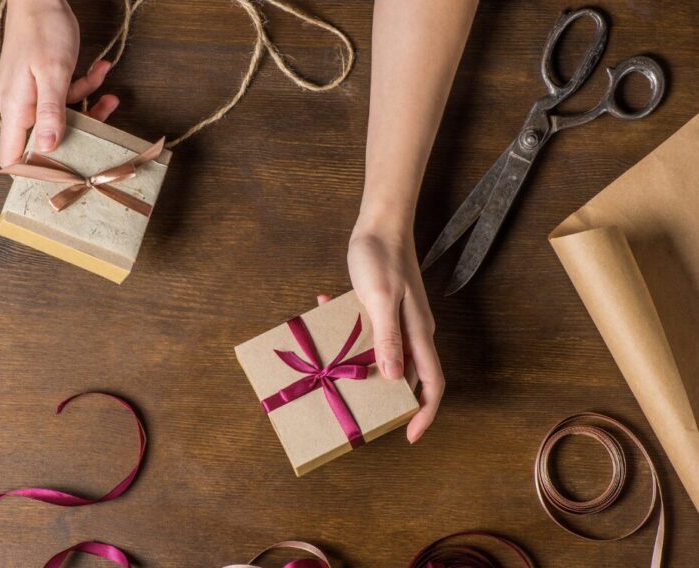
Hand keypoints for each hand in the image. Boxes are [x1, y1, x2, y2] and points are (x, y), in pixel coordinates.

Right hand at [0, 0, 119, 165]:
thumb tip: (48, 147)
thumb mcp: (53, 73)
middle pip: (47, 141)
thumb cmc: (42, 31)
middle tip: (104, 123)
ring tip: (109, 93)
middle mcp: (19, 108)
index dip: (36, 172)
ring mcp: (31, 97)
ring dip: (88, 106)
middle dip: (79, 134)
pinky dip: (84, 88)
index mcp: (16, 110)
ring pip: (62, 119)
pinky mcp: (42, 85)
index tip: (67, 175)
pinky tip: (100, 70)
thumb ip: (52, 112)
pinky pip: (64, 98)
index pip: (14, 158)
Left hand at [345, 220, 443, 442]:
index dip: (424, 413)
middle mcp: (414, 331)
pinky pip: (371, 333)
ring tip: (341, 377)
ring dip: (367, 368)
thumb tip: (395, 378)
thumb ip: (387, 336)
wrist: (379, 224)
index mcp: (418, 332)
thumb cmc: (380, 258)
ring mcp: (400, 320)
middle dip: (392, 400)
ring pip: (388, 357)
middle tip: (366, 413)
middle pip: (411, 376)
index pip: (432, 382)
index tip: (408, 435)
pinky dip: (351, 335)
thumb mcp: (379, 298)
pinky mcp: (384, 309)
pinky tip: (326, 314)